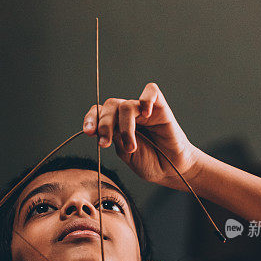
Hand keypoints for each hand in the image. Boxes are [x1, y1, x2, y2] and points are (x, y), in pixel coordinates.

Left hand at [82, 83, 198, 188]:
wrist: (171, 169)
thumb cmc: (150, 162)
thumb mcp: (126, 154)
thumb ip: (115, 139)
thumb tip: (102, 128)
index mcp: (116, 124)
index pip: (99, 112)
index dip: (91, 119)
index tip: (89, 133)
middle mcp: (129, 114)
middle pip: (110, 106)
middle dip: (104, 124)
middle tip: (105, 144)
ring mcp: (144, 110)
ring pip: (127, 105)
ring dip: (125, 127)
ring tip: (132, 147)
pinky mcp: (160, 108)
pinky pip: (151, 91)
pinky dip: (146, 99)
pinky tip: (146, 114)